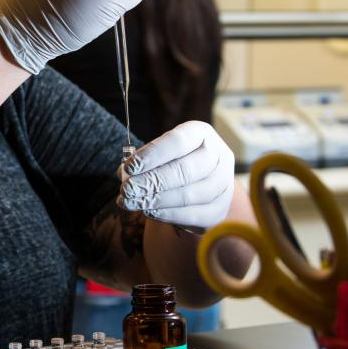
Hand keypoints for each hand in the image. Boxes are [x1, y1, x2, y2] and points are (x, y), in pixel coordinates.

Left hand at [117, 121, 234, 228]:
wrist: (200, 183)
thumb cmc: (174, 162)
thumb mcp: (162, 153)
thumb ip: (145, 160)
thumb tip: (124, 173)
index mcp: (201, 134)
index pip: (178, 141)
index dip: (153, 154)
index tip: (129, 166)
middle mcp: (218, 156)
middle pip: (185, 170)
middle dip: (151, 181)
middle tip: (127, 189)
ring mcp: (223, 184)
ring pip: (188, 195)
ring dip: (155, 200)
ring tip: (131, 202)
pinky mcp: (220, 208)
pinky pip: (193, 215)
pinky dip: (167, 214)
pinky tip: (148, 211)